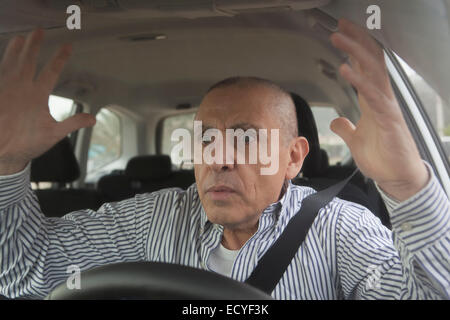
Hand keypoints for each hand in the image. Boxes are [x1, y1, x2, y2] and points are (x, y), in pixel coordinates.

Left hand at [0, 29, 95, 174]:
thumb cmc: (25, 143)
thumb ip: (73, 123)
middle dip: (34, 44)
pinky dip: (3, 61)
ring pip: (10, 62)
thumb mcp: (53, 134)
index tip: (67, 46)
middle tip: (38, 32)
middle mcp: (19, 87)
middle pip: (28, 59)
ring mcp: (5, 88)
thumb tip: (92, 118)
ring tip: (19, 38)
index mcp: (36, 96)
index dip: (61, 57)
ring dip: (16, 48)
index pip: (51, 71)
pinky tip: (5, 58)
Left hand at [329, 19, 428, 200]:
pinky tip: (346, 69)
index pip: (364, 68)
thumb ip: (346, 128)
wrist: (396, 177)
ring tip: (338, 38)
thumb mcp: (356, 141)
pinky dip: (359, 81)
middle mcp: (380, 99)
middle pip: (370, 62)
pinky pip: (372, 96)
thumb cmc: (381, 157)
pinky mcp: (387, 119)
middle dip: (355, 41)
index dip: (354, 50)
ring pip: (371, 72)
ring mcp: (385, 107)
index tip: (341, 34)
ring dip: (354, 53)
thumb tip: (336, 121)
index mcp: (371, 101)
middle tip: (340, 25)